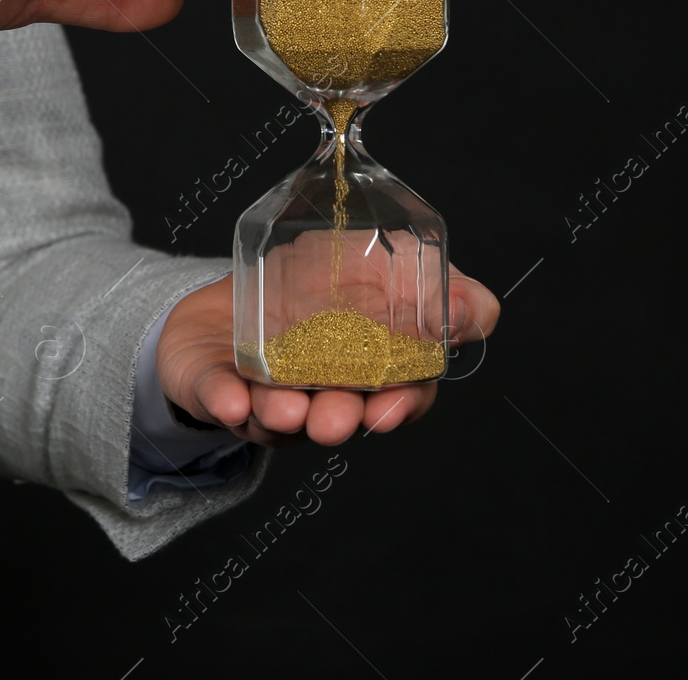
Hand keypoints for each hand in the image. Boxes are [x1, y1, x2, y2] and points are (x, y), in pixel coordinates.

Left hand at [156, 265, 499, 447]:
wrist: (231, 294)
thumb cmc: (315, 286)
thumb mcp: (384, 268)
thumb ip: (435, 288)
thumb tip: (476, 310)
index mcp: (368, 371)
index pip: (399, 396)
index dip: (401, 405)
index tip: (393, 408)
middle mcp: (319, 393)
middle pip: (337, 412)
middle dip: (338, 417)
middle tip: (334, 420)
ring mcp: (263, 391)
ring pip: (275, 413)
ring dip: (281, 414)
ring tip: (283, 408)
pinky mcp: (210, 381)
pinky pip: (214, 394)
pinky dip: (223, 398)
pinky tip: (230, 400)